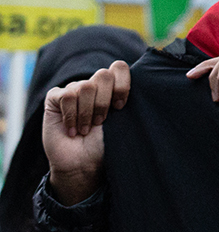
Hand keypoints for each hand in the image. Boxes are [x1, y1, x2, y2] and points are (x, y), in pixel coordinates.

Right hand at [43, 62, 130, 206]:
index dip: (122, 85)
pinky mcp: (54, 98)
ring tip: (86, 129)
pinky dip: (71, 116)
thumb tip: (150, 86)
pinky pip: (66, 96)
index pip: (119, 67)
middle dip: (104, 102)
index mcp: (111, 88)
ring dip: (87, 112)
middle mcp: (92, 85)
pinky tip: (72, 130)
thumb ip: (131, 101)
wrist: (83, 164)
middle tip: (101, 122)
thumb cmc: (106, 144)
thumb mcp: (124, 121)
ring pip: (85, 86)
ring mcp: (73, 90)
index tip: (120, 107)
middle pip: (103, 74)